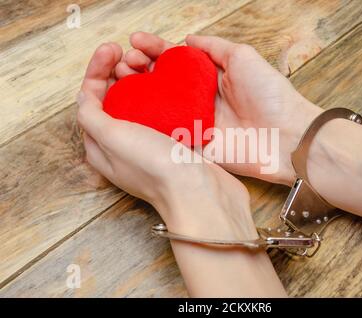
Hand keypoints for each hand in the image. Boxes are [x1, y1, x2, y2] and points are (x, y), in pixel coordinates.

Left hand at [77, 41, 257, 240]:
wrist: (200, 193)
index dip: (96, 71)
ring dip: (140, 81)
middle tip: (128, 52)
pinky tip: (170, 85)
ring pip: (139, 105)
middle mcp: (121, 147)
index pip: (89, 100)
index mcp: (100, 146)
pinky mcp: (172, 145)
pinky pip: (161, 113)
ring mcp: (148, 146)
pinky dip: (161, 95)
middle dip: (116, 72)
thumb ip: (92, 114)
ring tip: (148, 63)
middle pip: (113, 101)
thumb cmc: (155, 167)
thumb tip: (85, 96)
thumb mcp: (113, 138)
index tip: (113, 50)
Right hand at [120, 32, 320, 184]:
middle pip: (161, 81)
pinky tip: (127, 110)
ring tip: (120, 78)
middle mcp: (198, 98)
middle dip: (139, 69)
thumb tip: (187, 39)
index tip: (135, 41)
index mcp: (209, 77)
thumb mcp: (243, 57)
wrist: (285, 137)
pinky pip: (164, 132)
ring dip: (137, 92)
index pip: (175, 59)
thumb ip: (214, 47)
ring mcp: (193, 121)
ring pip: (157, 105)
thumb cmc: (270, 94)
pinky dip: (145, 122)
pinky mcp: (193, 143)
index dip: (154, 49)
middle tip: (124, 62)